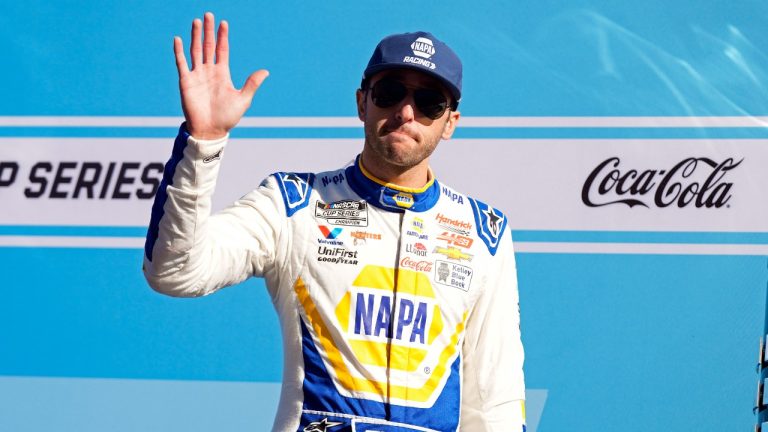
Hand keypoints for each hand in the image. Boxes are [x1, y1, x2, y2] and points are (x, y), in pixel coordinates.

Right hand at [173, 12, 268, 138]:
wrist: (210, 130)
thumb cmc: (227, 117)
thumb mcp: (243, 99)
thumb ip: (252, 84)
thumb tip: (266, 71)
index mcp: (222, 74)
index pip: (222, 50)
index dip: (222, 37)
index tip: (224, 23)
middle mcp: (209, 71)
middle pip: (208, 46)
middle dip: (208, 31)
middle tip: (208, 15)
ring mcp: (197, 75)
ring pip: (195, 51)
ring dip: (195, 36)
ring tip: (196, 21)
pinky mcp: (186, 82)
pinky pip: (181, 64)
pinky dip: (179, 52)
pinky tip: (178, 39)